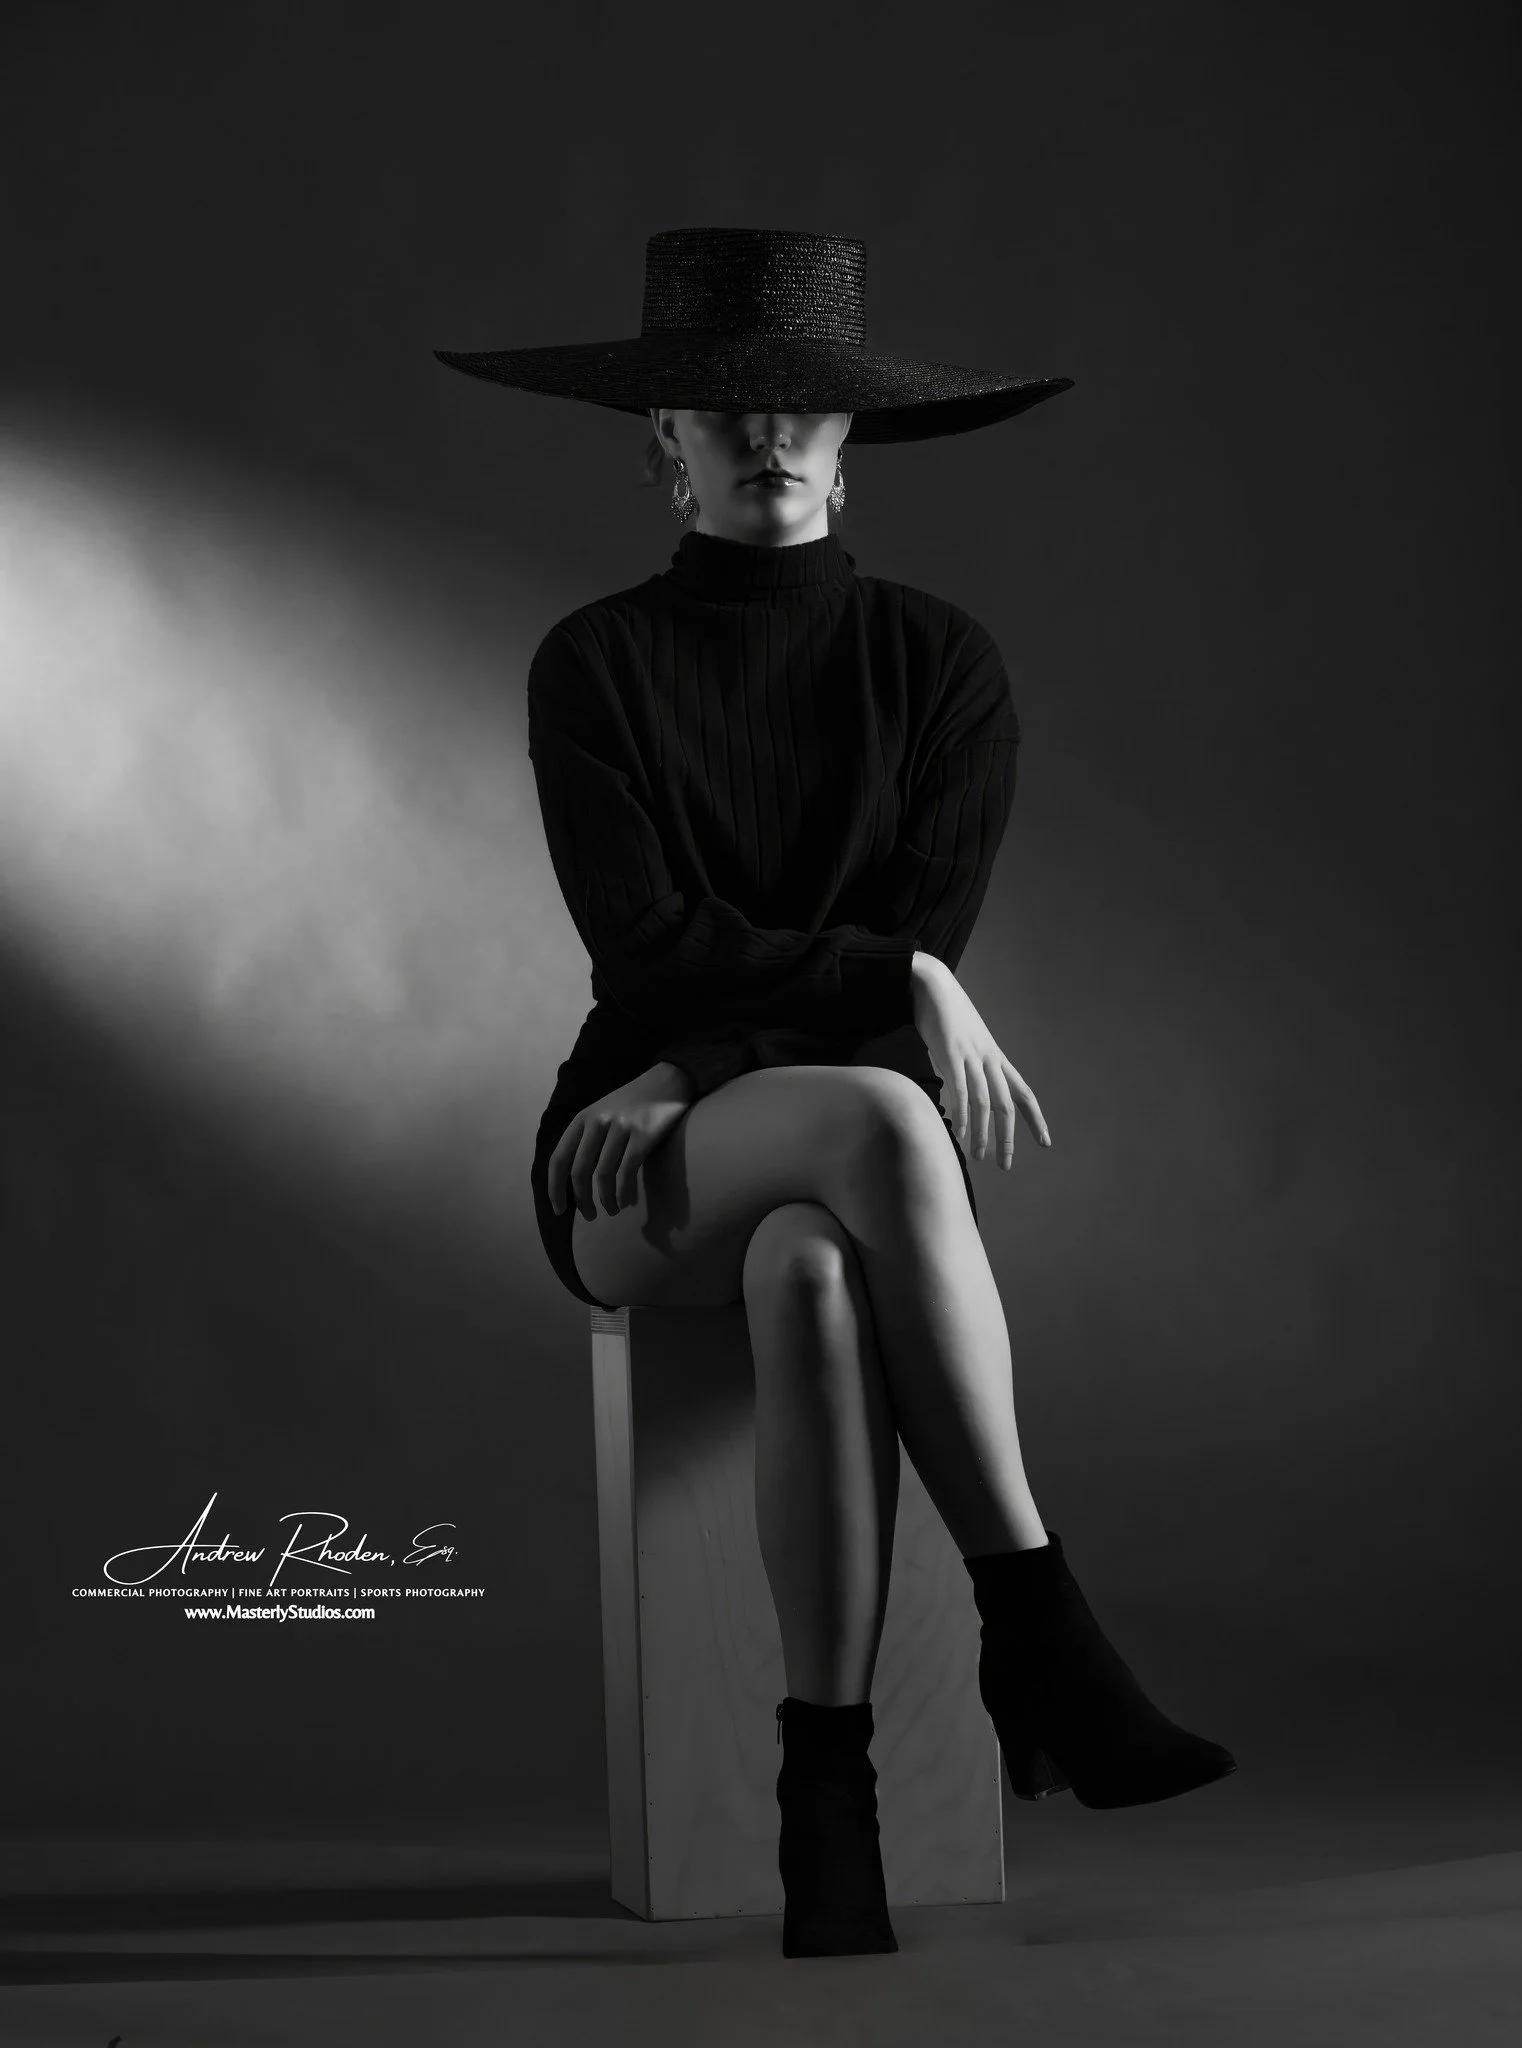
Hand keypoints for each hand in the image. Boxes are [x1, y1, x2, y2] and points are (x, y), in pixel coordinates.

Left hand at [548, 1060, 694, 1220]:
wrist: (667, 1081)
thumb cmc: (632, 1103)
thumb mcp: (602, 1113)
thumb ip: (587, 1139)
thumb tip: (577, 1180)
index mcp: (582, 1118)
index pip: (559, 1158)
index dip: (555, 1188)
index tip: (559, 1209)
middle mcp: (598, 1122)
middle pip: (579, 1171)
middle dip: (581, 1200)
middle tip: (589, 1216)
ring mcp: (620, 1128)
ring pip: (603, 1176)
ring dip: (605, 1200)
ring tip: (612, 1211)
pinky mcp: (642, 1137)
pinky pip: (627, 1173)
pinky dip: (624, 1193)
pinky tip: (626, 1201)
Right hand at [910, 954, 1050, 1165]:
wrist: (933, 985)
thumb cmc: (945, 1014)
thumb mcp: (965, 1043)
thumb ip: (967, 1066)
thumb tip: (961, 1088)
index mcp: (996, 1057)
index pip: (1023, 1093)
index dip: (1036, 1119)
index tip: (1045, 1143)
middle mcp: (990, 1059)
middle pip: (1007, 1105)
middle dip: (1009, 1137)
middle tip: (1006, 1165)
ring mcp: (972, 1056)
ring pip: (985, 1102)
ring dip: (983, 1133)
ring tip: (979, 1156)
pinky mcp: (952, 1054)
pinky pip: (961, 1089)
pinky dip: (962, 1113)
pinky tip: (960, 1132)